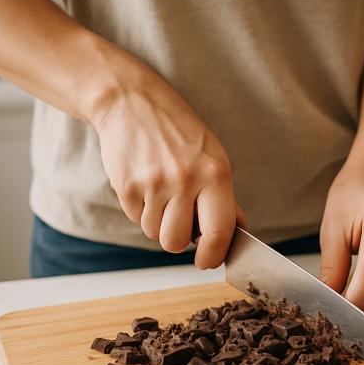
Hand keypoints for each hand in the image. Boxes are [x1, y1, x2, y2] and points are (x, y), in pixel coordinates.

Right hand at [92, 76, 243, 268]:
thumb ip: (224, 197)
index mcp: (215, 175)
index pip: (218, 232)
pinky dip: (141, 209)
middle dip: (177, 239)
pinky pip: (136, 218)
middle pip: (177, 242)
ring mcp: (154, 184)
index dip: (213, 255)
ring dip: (158, 222)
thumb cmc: (179, 132)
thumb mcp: (213, 156)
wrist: (131, 102)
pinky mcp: (127, 186)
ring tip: (162, 194)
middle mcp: (185, 181)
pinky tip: (146, 183)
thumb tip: (236, 230)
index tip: (208, 261)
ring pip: (154, 233)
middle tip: (179, 222)